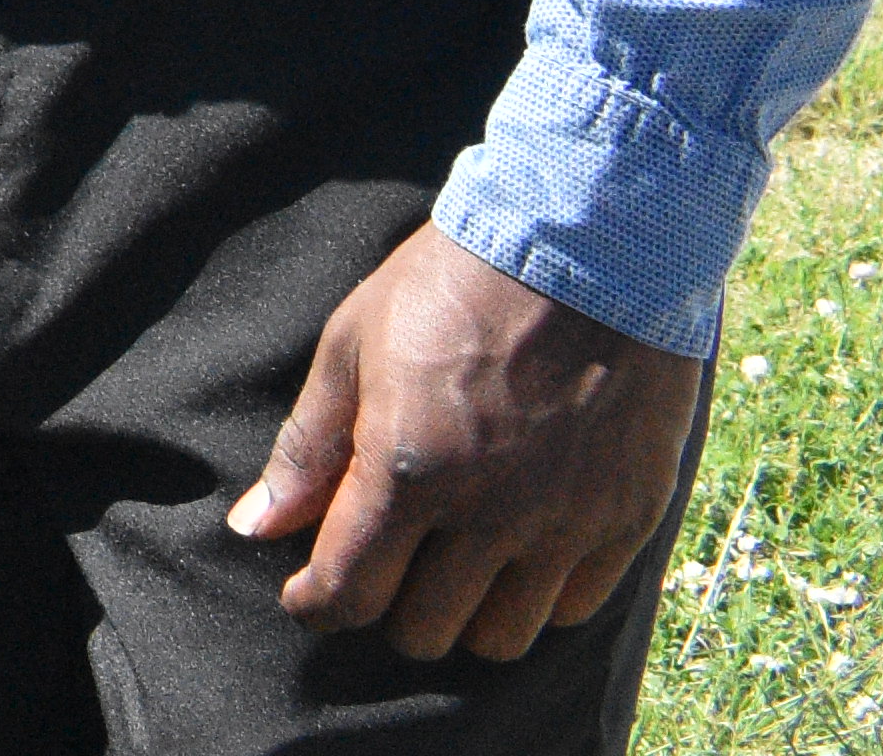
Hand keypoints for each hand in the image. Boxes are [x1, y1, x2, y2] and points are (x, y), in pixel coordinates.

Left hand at [229, 227, 703, 661]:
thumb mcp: (352, 346)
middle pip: (424, 630)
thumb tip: (254, 526)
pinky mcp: (627, 519)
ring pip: (502, 637)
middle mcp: (489, 514)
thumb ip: (308, 448)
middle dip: (387, 609)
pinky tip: (517, 555)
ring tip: (450, 571)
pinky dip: (539, 597)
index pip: (348, 591)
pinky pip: (575, 607)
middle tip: (383, 570)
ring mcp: (564, 523)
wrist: (586, 245)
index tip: (307, 594)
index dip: (317, 603)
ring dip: (464, 617)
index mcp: (409, 471)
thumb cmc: (451, 285)